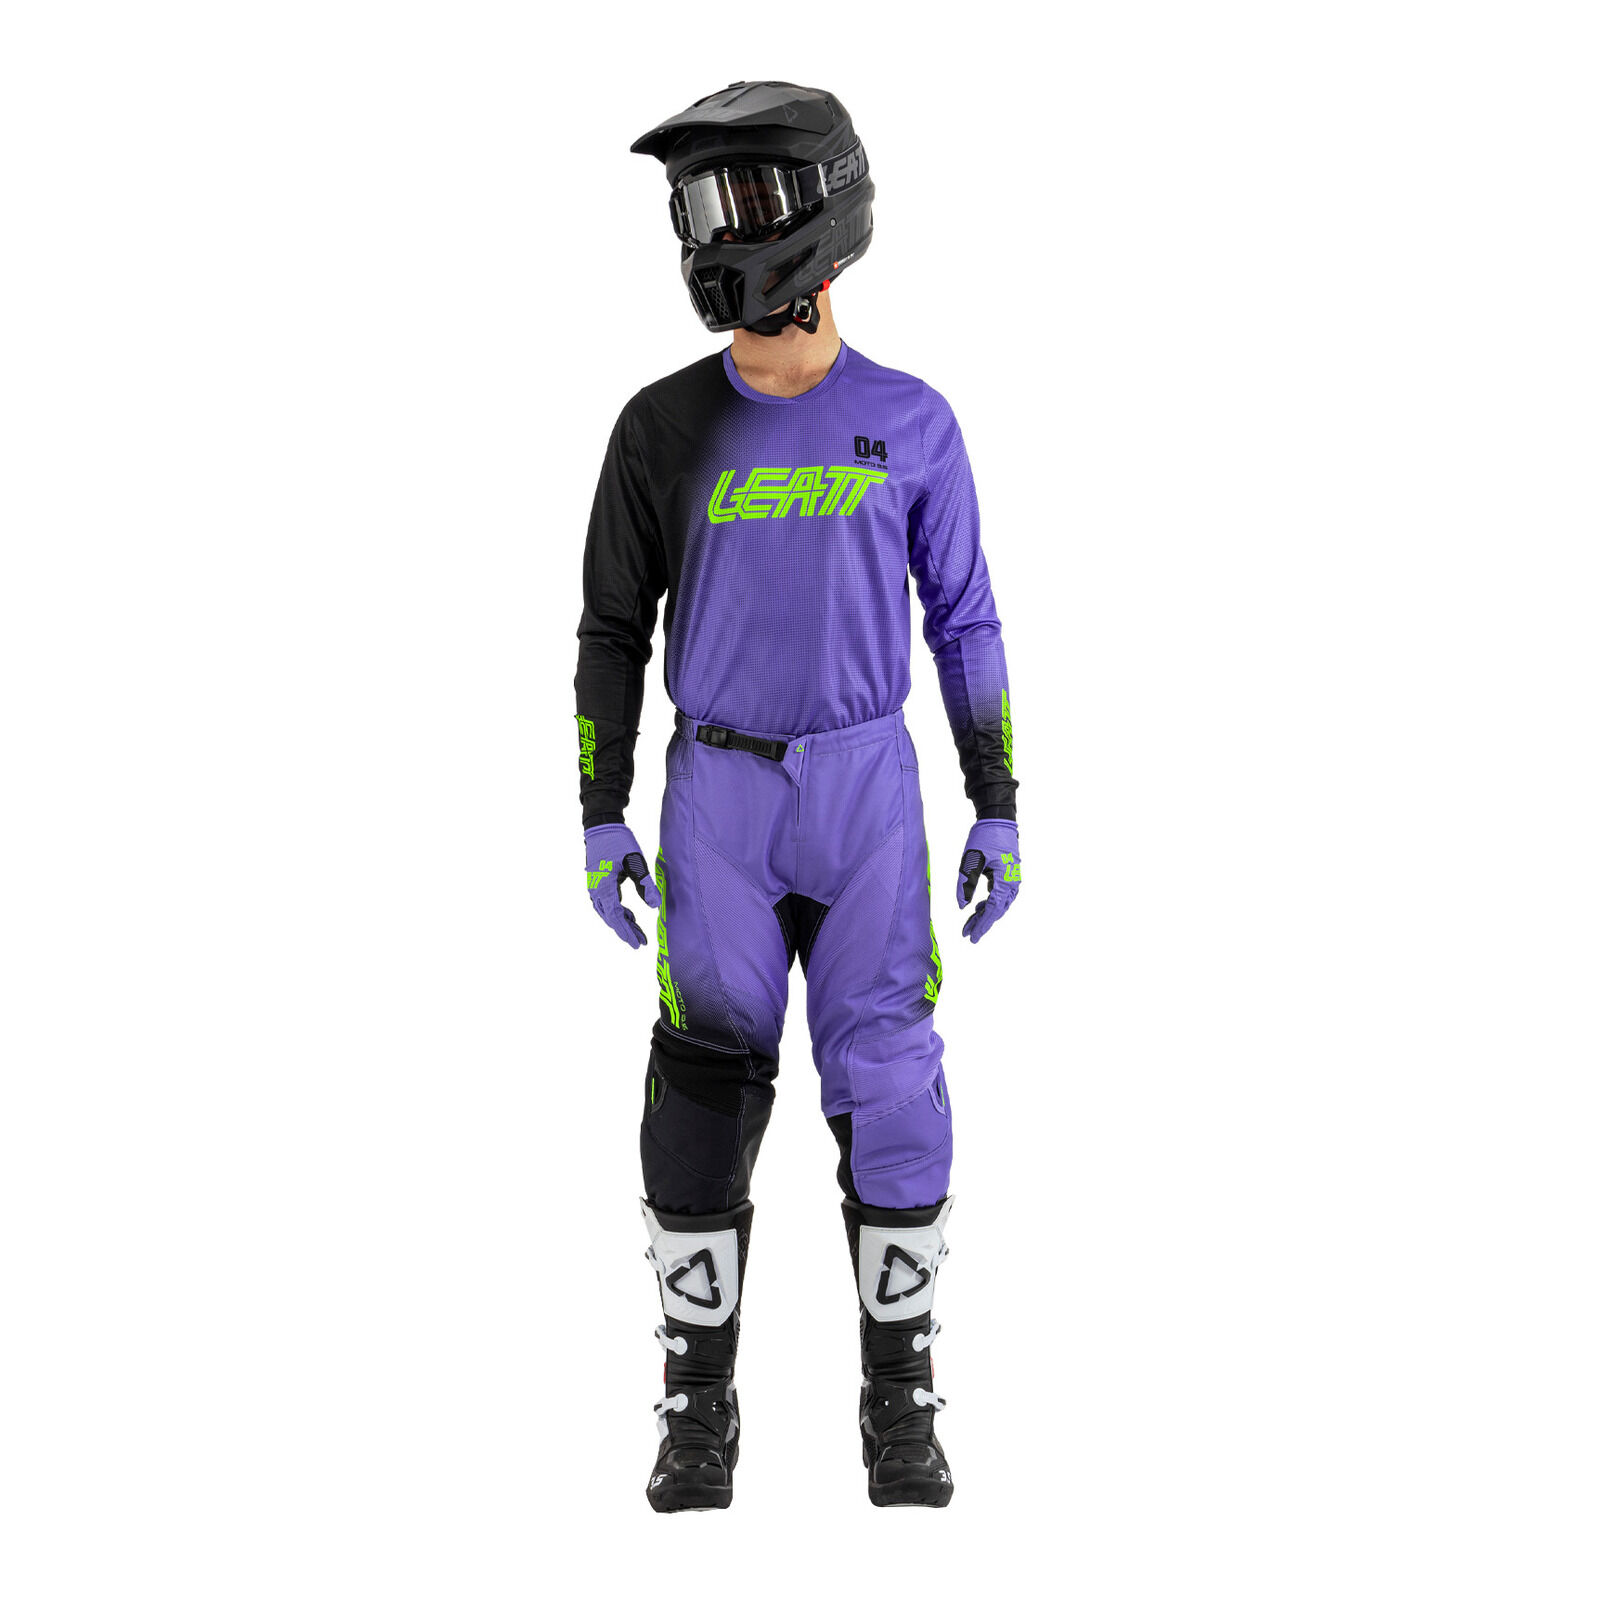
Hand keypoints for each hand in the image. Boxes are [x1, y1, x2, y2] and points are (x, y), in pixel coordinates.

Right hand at [585, 824, 660, 948]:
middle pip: (610, 917)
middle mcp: (596, 890)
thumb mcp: (635, 861)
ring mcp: (595, 887)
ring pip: (608, 912)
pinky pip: (608, 903)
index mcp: (603, 887)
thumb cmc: (618, 841)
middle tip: (640, 943)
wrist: (602, 825)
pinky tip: (630, 916)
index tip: (636, 943)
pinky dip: (619, 911)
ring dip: (622, 922)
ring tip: (637, 933)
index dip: (626, 930)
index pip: (615, 915)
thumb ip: (645, 884)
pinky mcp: (599, 883)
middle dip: (625, 930)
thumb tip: (655, 906)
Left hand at [956, 820, 1020, 943]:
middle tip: (967, 934)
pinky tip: (978, 908)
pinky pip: (999, 895)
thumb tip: (962, 906)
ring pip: (999, 904)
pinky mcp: (1008, 875)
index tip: (972, 936)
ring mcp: (1012, 879)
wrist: (998, 819)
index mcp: (1006, 880)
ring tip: (969, 924)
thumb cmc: (985, 837)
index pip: (993, 908)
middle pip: (997, 910)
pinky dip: (989, 903)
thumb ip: (966, 884)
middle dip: (982, 922)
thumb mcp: (971, 860)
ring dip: (985, 914)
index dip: (982, 924)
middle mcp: (1013, 882)